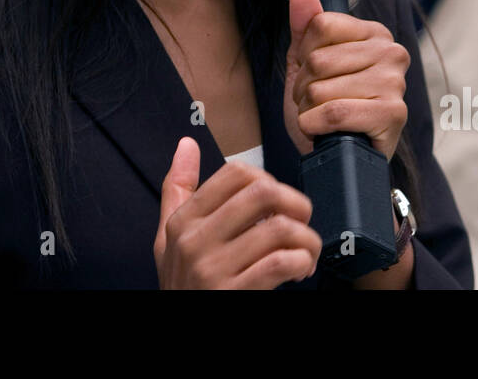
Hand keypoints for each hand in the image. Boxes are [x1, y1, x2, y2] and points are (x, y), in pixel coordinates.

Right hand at [153, 137, 321, 288]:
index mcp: (184, 219)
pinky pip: (281, 262)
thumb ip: (178, 189)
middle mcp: (195, 240)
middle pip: (263, 193)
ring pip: (280, 228)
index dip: (268, 180)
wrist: (176, 333)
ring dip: (307, 239)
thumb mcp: (170, 238)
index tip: (274, 203)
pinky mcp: (233, 293)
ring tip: (305, 252)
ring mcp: (213, 268)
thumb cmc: (184, 286)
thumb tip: (186, 144)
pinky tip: (299, 270)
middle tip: (301, 223)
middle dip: (296, 205)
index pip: (236, 173)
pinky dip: (302, 261)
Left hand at [283, 0, 408, 160]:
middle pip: (318, 60)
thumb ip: (305, 24)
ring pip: (322, 89)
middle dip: (305, 88)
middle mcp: (391, 52)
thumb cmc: (326, 108)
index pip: (319, 25)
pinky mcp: (394, 114)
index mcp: (373, 33)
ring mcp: (395, 82)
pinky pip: (334, 113)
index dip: (304, 56)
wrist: (340, 158)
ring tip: (325, 118)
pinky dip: (316, 126)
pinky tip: (327, 131)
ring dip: (309, 110)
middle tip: (320, 103)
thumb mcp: (307, 63)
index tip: (316, 75)